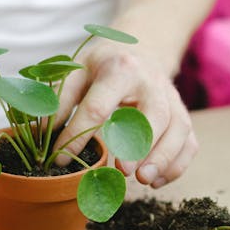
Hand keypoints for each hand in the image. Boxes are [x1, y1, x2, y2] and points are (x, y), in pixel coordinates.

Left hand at [54, 39, 197, 188]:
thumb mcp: (77, 70)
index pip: (99, 106)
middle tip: (123, 171)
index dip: (78, 135)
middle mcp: (152, 83)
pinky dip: (177, 165)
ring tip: (143, 181)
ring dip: (163, 157)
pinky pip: (189, 143)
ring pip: (178, 129)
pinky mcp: (184, 115)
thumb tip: (39, 133)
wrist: (143, 48)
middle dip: (139, 145)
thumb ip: (60, 100)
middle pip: (153, 115)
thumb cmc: (104, 65)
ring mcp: (173, 100)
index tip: (60, 159)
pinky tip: (156, 181)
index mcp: (120, 69)